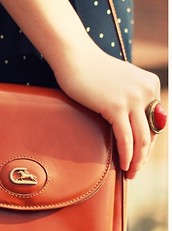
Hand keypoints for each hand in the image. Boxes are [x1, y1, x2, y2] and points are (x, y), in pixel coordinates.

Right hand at [53, 45, 159, 179]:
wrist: (75, 58)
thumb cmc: (90, 70)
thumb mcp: (119, 82)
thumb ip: (129, 96)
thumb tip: (126, 118)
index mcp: (151, 85)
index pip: (156, 122)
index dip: (149, 142)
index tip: (140, 156)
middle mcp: (147, 91)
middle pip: (152, 133)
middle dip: (145, 155)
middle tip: (135, 170)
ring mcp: (132, 99)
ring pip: (142, 138)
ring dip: (137, 160)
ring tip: (130, 173)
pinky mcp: (116, 107)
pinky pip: (125, 137)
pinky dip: (126, 154)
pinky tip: (123, 165)